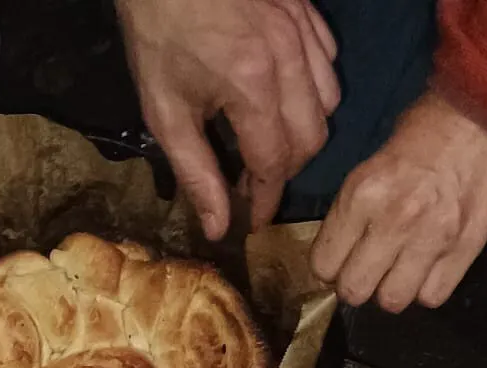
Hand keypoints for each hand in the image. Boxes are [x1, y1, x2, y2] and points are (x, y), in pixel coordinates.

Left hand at [116, 0, 339, 239]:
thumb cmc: (157, 31)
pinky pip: (329, 62)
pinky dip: (314, 89)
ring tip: (270, 139)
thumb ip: (196, 173)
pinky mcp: (306, 10)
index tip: (253, 219)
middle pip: (311, 139)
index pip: (274, 165)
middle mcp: (288, 59)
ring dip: (304, 131)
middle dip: (286, 169)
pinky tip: (285, 95)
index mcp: (251, 87)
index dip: (266, 199)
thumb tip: (218, 226)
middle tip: (255, 180)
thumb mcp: (164, 110)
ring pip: (328, 103)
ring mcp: (302, 30)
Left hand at [312, 90, 486, 311]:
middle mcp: (393, 222)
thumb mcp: (371, 165)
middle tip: (368, 270)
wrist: (484, 112)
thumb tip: (340, 253)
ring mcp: (431, 239)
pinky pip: (432, 297)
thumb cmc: (424, 132)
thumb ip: (353, 211)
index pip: (324, 264)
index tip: (340, 261)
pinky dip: (427, 289)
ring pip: (392, 301)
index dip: (329, 268)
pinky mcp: (464, 249)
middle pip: (355, 290)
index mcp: (362, 195)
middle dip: (357, 285)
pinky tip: (428, 269)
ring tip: (400, 271)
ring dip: (392, 290)